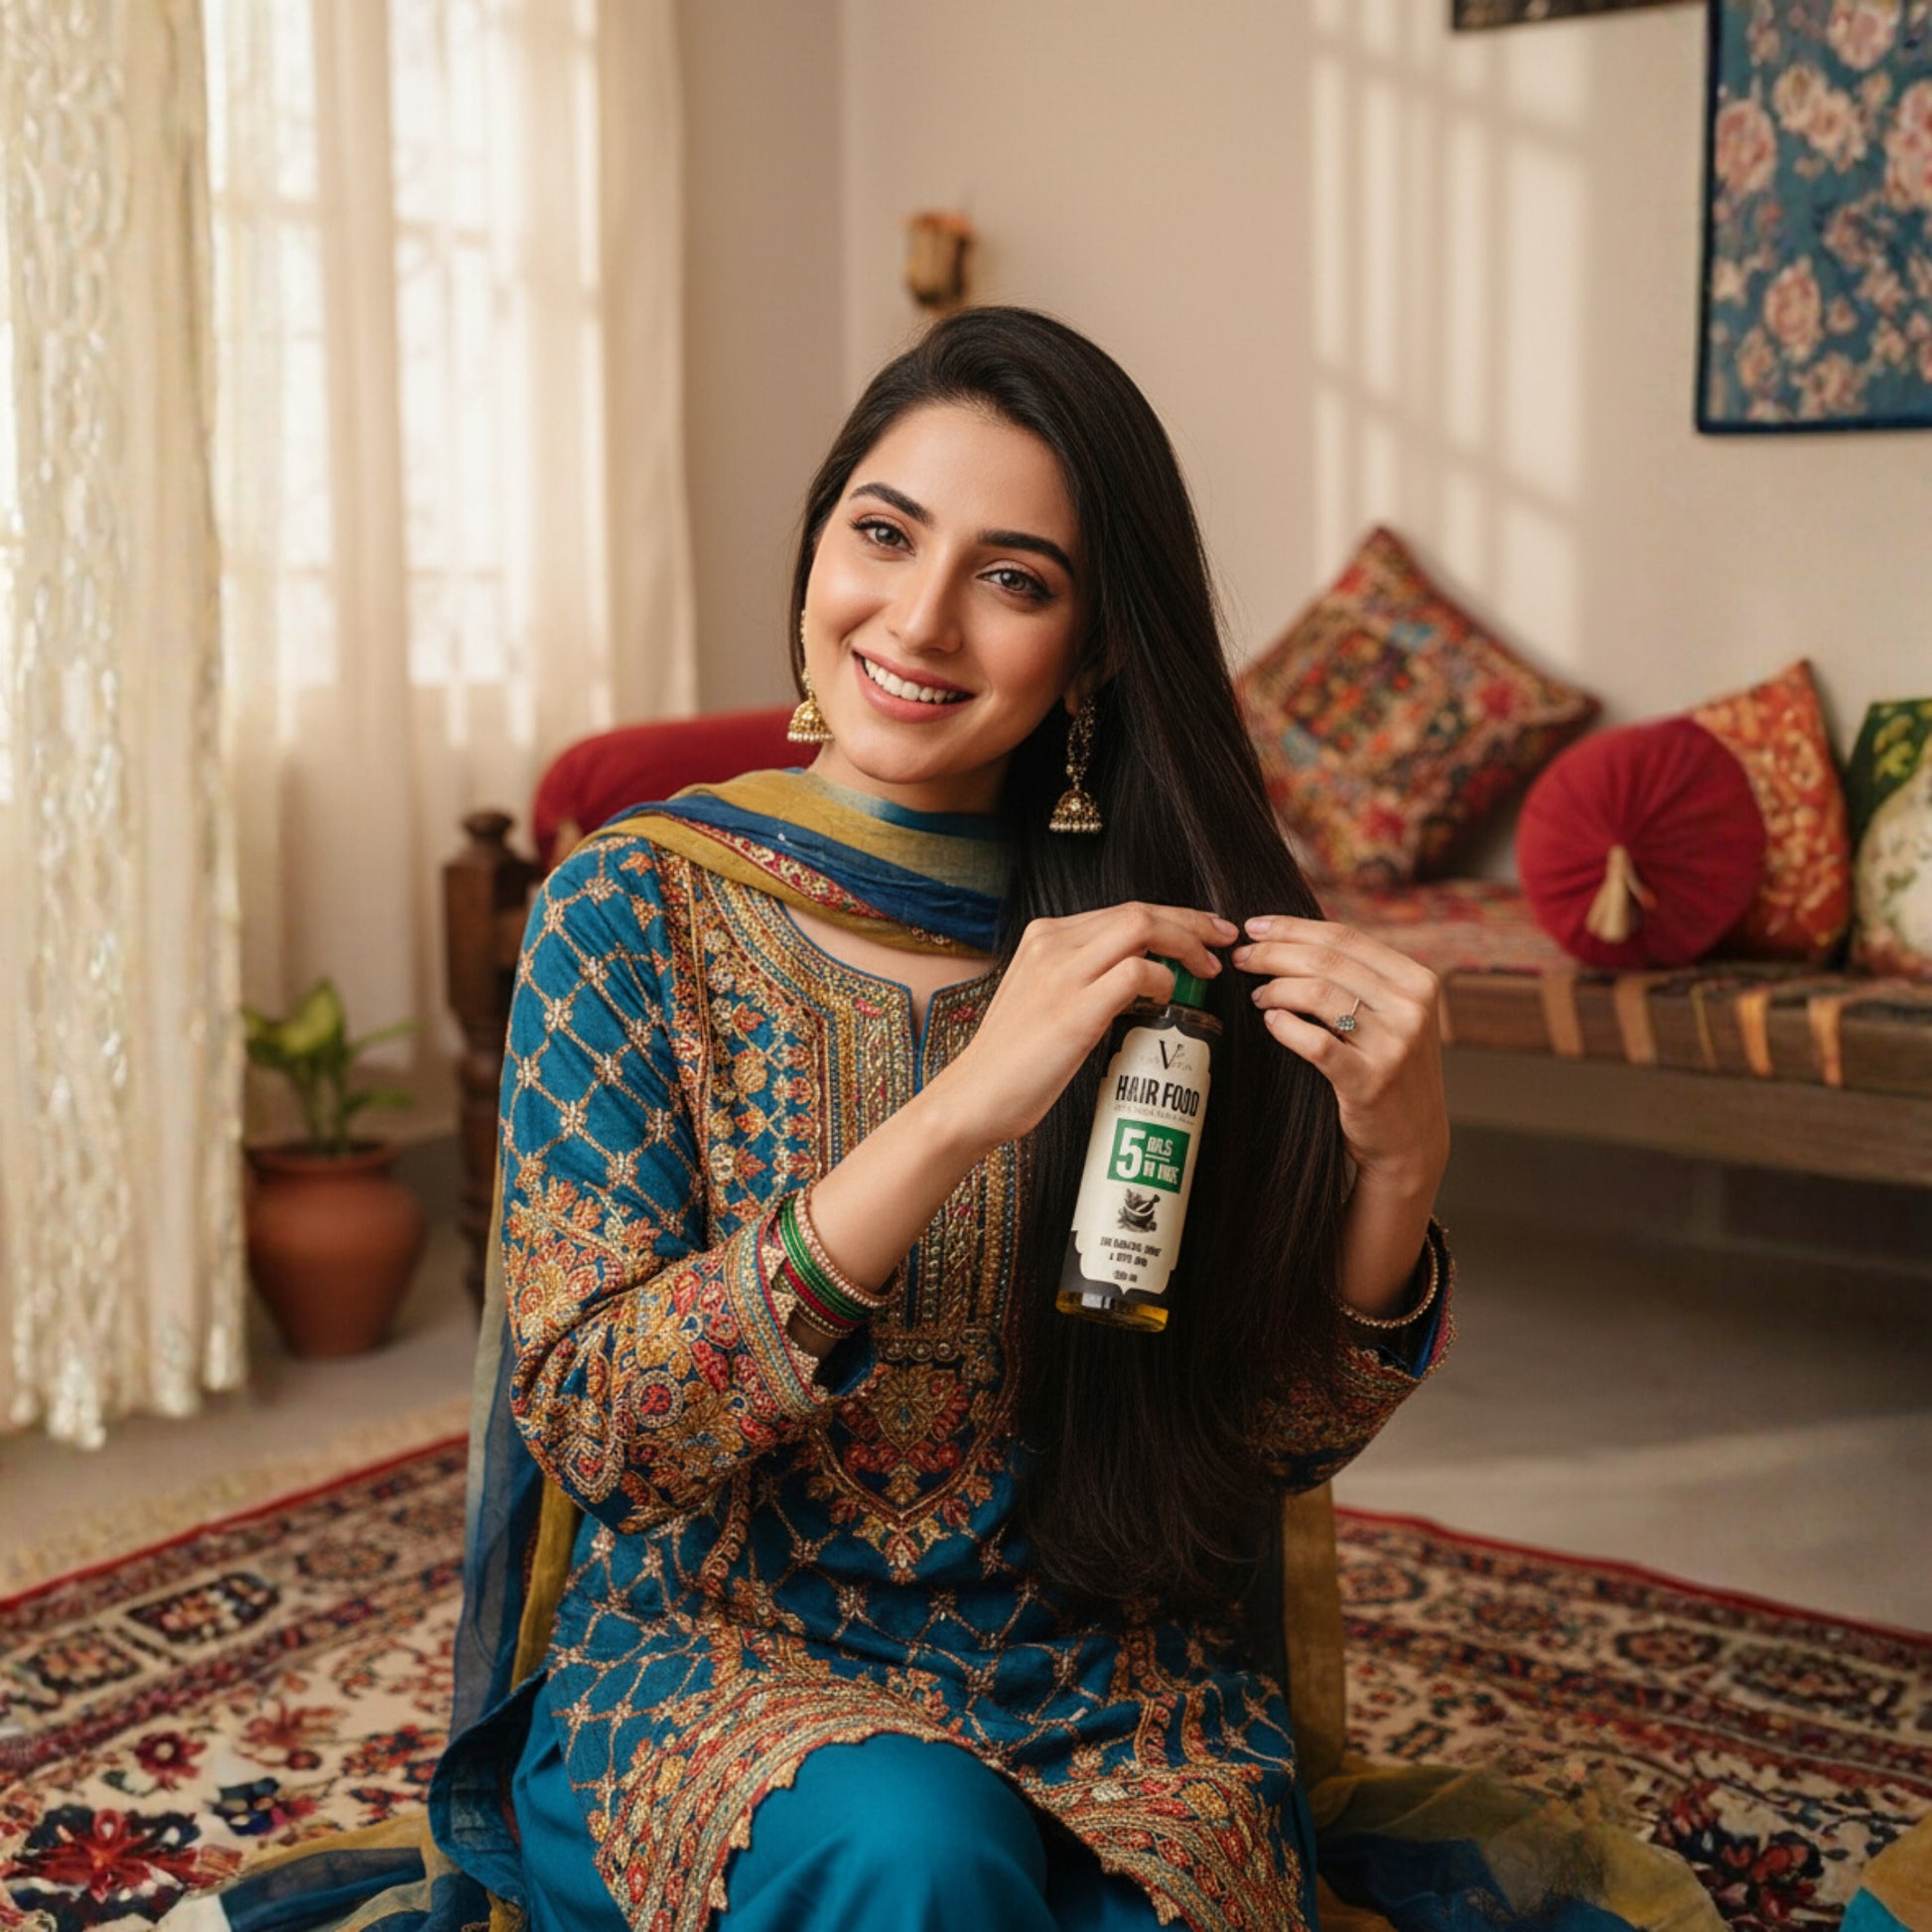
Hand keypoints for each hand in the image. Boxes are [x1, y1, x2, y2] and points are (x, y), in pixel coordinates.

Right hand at [935, 902, 1236, 1152]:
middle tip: (1224, 941)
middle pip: (1139, 912)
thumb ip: (1081, 975)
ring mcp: (1062, 974)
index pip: (1123, 911)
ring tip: (1207, 970)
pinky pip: (1137, 973)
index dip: (1173, 918)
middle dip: (1192, 922)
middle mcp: (1052, 944)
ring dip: (1187, 944)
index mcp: (1044, 937)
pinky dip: (1163, 980)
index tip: (1204, 933)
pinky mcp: (1074, 1010)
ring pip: (1143, 929)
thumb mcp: (1043, 997)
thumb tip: (1139, 974)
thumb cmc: (1013, 1059)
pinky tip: (1167, 999)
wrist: (974, 1097)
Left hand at [1231, 916, 1448, 1198]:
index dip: (1293, 927)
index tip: (1254, 926)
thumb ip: (1359, 978)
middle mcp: (1411, 1008)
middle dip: (1273, 953)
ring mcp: (1395, 1046)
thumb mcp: (1391, 1016)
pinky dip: (1285, 1027)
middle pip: (1327, 961)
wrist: (1411, 1141)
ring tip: (1257, 995)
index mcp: (1417, 981)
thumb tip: (1291, 937)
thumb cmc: (1387, 1069)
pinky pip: (1315, 1042)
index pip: (1345, 938)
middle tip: (1241, 957)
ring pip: (1318, 994)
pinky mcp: (1371, 1081)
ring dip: (1276, 989)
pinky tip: (1269, 1022)